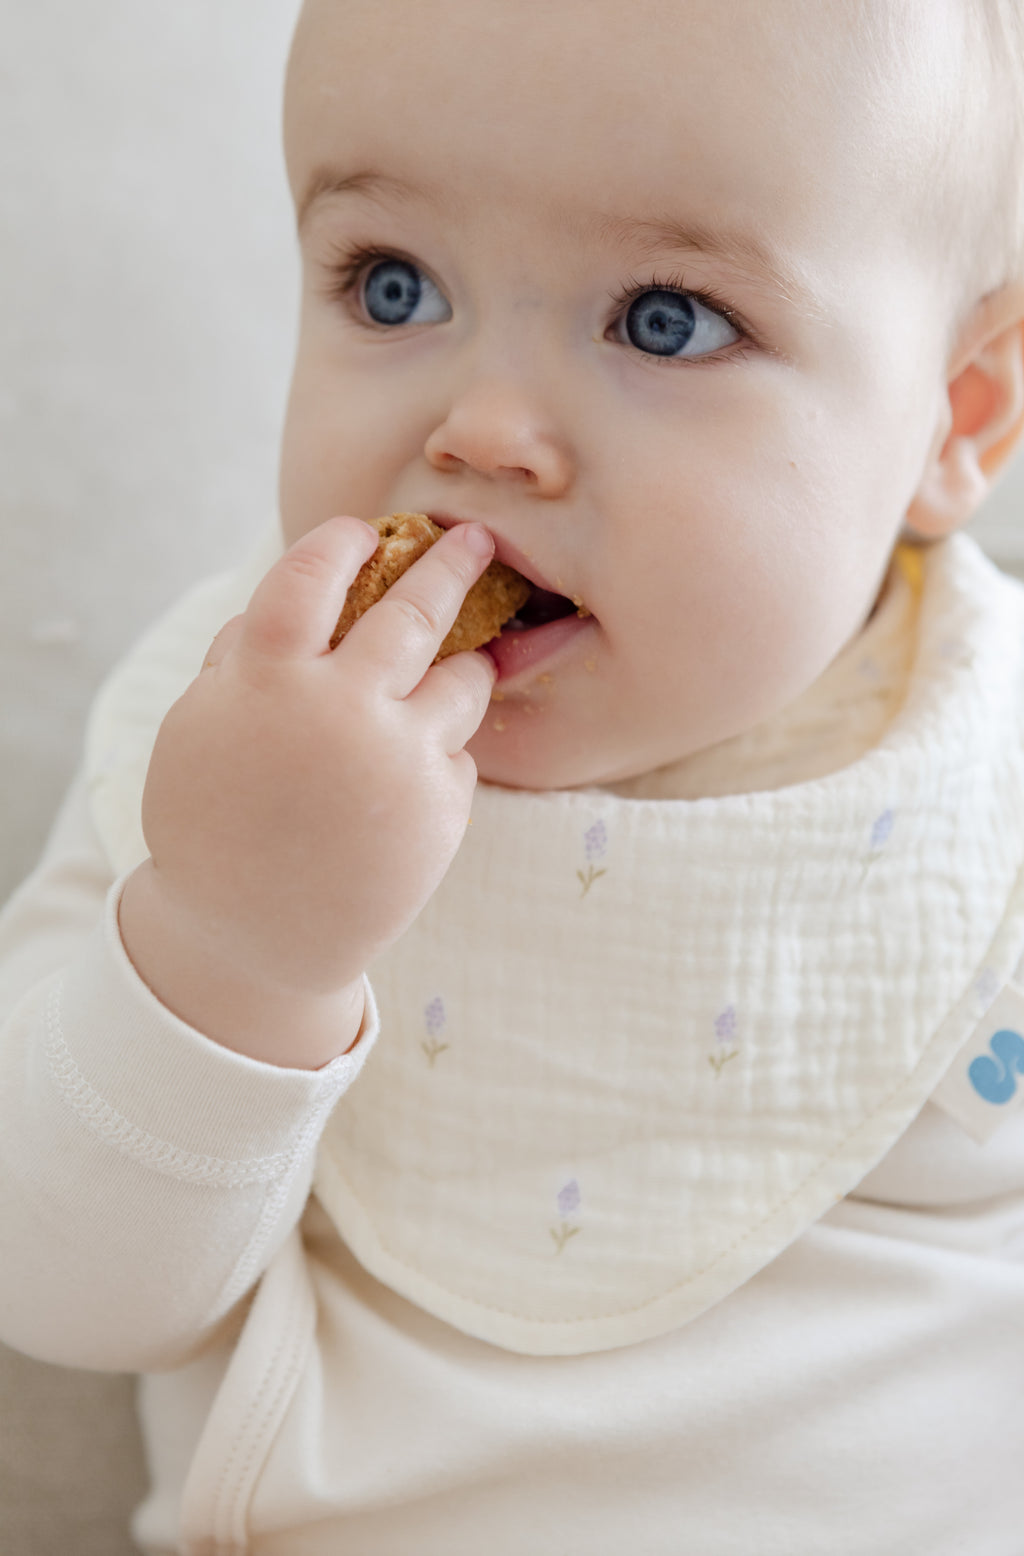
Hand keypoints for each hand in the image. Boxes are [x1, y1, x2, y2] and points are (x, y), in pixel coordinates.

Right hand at [118, 516, 496, 1066]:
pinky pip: (456, 754)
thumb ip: (243, 658)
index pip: (314, 574)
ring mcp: (402, 759)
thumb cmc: (214, 825)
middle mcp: (346, 709)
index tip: (364, 533)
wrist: (255, 940)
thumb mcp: (198, 729)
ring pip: (463, 680)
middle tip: (478, 540)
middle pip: (417, 609)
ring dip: (468, 662)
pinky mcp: (442, 808)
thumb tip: (294, 597)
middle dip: (453, 564)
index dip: (343, 542)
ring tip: (468, 659)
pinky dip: (438, 753)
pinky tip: (406, 780)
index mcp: (271, 680)